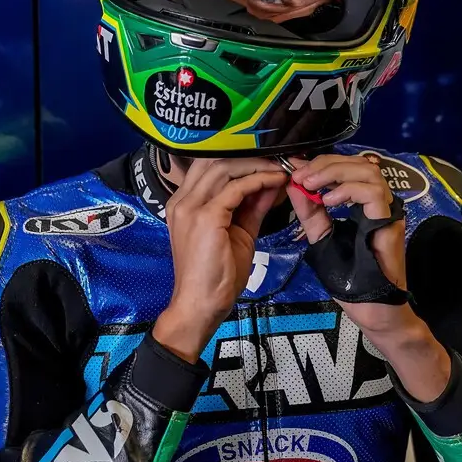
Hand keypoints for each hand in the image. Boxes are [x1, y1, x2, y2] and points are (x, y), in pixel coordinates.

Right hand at [153, 158, 287, 362]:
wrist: (200, 305)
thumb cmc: (215, 276)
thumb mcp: (238, 234)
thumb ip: (251, 207)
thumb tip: (270, 184)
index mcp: (183, 204)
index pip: (209, 167)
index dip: (239, 160)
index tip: (267, 163)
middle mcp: (182, 201)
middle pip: (214, 160)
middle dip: (249, 156)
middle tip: (278, 160)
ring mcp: (190, 207)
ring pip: (225, 168)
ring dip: (257, 165)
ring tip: (280, 169)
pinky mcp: (205, 217)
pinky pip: (236, 188)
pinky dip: (259, 180)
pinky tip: (275, 182)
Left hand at [290, 153, 449, 401]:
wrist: (372, 310)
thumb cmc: (352, 280)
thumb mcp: (321, 238)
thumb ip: (310, 212)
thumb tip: (294, 184)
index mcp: (364, 204)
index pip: (347, 167)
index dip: (320, 162)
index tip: (295, 167)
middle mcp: (380, 203)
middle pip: (358, 163)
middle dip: (324, 164)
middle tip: (300, 175)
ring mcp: (387, 212)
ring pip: (368, 171)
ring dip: (334, 173)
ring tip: (311, 184)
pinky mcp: (390, 224)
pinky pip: (373, 194)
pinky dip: (348, 190)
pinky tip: (329, 201)